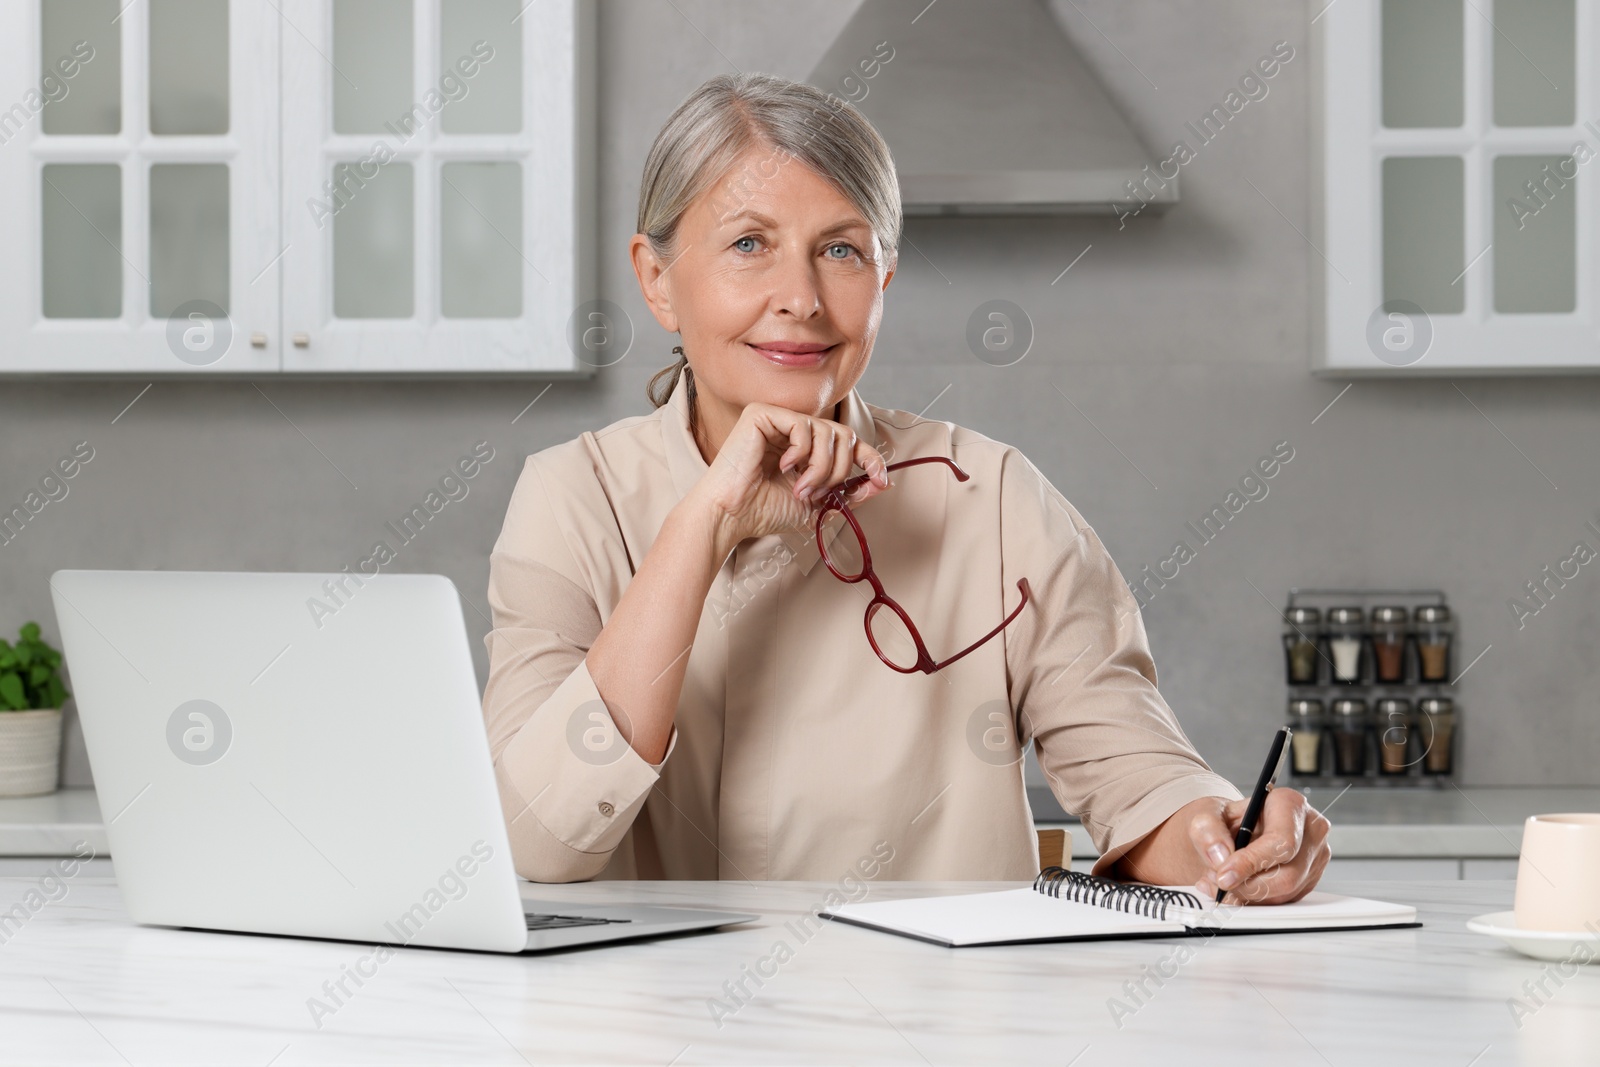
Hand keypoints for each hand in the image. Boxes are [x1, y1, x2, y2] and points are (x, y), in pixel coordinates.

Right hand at [685, 401, 890, 554]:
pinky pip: (803, 425)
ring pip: (827, 431)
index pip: (848, 442)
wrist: (732, 515)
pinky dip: (800, 451)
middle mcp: (794, 430)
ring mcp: (778, 419)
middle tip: (818, 492)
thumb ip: (848, 493)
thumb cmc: (764, 510)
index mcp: (806, 449)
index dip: (870, 458)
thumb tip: (881, 483)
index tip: (881, 480)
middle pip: (843, 435)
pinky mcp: (763, 413)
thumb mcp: (818, 505)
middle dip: (839, 469)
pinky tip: (783, 465)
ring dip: (821, 467)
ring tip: (799, 486)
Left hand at [1187, 788, 1330, 904]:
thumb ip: (1207, 830)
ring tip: (1221, 883)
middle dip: (1247, 886)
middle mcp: (1310, 829)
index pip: (1281, 842)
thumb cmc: (1225, 819)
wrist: (1231, 830)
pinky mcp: (1309, 879)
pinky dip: (1256, 900)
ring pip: (1286, 893)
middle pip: (1287, 875)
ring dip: (1249, 895)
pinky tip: (1237, 886)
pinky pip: (1284, 900)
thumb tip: (1220, 856)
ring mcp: (1315, 857)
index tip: (1223, 877)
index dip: (1251, 863)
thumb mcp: (1207, 813)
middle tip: (1217, 883)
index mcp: (1290, 804)